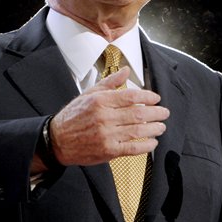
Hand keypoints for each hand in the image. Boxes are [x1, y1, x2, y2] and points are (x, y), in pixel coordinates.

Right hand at [49, 66, 169, 165]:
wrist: (57, 140)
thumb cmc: (73, 116)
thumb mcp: (89, 93)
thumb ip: (110, 82)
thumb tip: (125, 70)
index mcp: (100, 101)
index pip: (131, 96)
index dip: (148, 97)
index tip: (156, 98)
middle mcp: (104, 117)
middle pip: (138, 113)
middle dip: (156, 113)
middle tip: (164, 112)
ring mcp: (107, 135)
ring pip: (138, 130)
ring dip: (154, 128)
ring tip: (161, 126)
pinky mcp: (108, 151)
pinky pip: (132, 148)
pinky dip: (146, 145)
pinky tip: (152, 142)